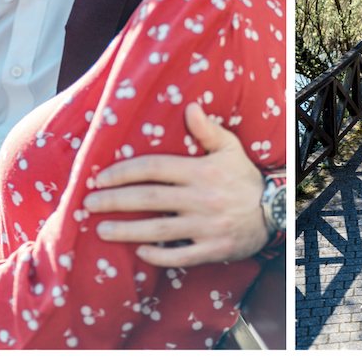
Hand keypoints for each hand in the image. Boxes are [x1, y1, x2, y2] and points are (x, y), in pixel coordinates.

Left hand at [83, 103, 267, 266]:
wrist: (274, 212)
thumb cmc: (243, 177)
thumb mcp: (230, 148)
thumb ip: (207, 130)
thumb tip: (190, 106)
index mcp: (202, 171)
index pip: (154, 168)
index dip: (123, 172)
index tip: (99, 178)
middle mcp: (202, 198)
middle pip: (150, 199)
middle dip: (115, 201)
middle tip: (88, 204)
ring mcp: (207, 227)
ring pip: (160, 230)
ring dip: (127, 231)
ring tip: (101, 230)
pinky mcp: (213, 250)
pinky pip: (181, 256)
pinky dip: (159, 256)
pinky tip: (139, 252)